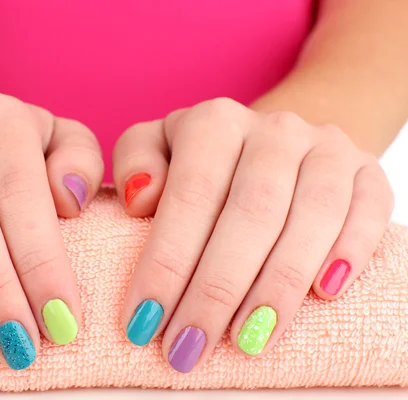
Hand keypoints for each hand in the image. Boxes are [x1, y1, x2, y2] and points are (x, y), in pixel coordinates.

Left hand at [113, 98, 392, 372]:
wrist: (269, 144)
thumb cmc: (202, 162)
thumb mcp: (155, 146)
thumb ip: (136, 161)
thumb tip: (141, 199)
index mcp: (214, 121)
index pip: (189, 196)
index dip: (166, 264)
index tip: (143, 322)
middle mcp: (274, 129)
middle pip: (250, 213)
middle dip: (216, 290)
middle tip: (189, 347)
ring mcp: (326, 147)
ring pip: (311, 216)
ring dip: (279, 285)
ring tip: (249, 340)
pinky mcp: (367, 170)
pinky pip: (370, 207)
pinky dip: (351, 250)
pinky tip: (325, 294)